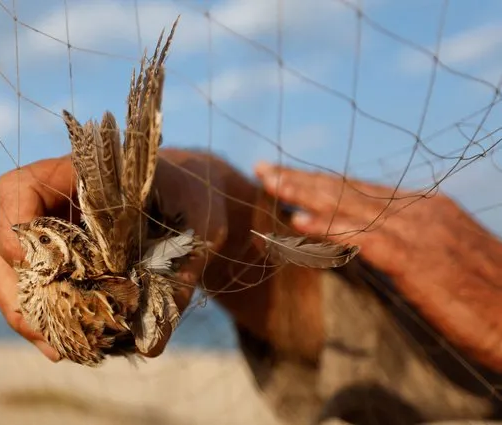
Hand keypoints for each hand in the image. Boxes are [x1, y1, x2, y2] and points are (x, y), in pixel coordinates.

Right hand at [0, 149, 228, 360]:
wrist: (194, 204)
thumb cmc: (191, 196)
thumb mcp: (193, 223)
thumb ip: (177, 273)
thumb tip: (151, 344)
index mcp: (74, 173)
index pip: (18, 187)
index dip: (11, 222)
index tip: (25, 258)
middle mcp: (52, 204)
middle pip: (3, 242)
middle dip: (14, 290)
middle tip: (40, 331)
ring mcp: (52, 236)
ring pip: (14, 274)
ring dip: (28, 314)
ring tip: (58, 349)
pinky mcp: (64, 265)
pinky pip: (40, 293)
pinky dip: (48, 320)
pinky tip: (68, 346)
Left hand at [254, 161, 501, 371]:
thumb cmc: (486, 293)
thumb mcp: (442, 256)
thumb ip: (407, 242)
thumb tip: (371, 242)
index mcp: (424, 206)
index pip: (359, 188)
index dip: (320, 181)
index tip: (286, 176)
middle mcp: (418, 209)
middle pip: (347, 189)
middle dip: (302, 179)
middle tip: (263, 168)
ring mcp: (417, 231)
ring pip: (349, 205)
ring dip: (304, 194)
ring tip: (268, 184)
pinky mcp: (416, 260)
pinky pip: (361, 238)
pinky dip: (327, 228)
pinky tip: (297, 222)